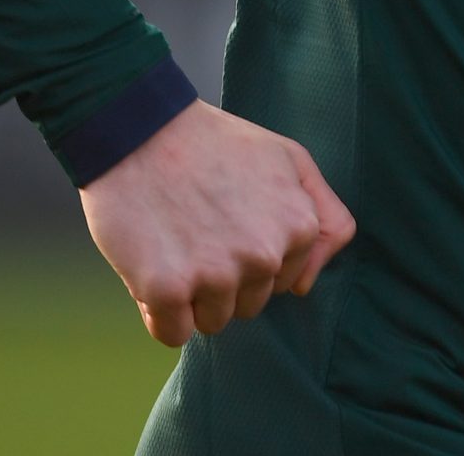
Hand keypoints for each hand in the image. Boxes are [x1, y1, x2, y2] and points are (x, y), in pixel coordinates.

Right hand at [78, 99, 353, 347]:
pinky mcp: (167, 290)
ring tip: (175, 242)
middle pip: (247, 305)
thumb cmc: (213, 144)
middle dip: (222, 278)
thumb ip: (324, 215)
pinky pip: (172, 334)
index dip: (249, 258)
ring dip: (190, 297)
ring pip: (211, 321)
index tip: (228, 224)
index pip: (284, 283)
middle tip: (196, 228)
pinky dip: (157, 312)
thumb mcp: (289, 159)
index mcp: (298, 226)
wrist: (139, 129)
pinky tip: (150, 267)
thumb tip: (306, 285)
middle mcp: (264, 255)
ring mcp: (217, 274)